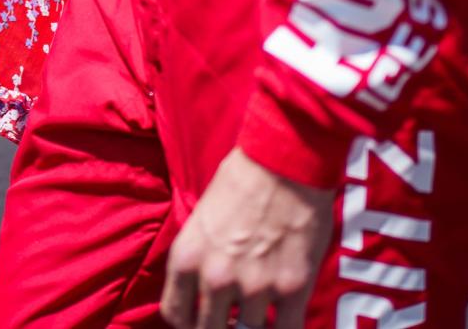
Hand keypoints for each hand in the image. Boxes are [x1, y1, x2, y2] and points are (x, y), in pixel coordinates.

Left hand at [161, 148, 333, 328]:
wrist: (285, 155)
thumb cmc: (244, 174)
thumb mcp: (204, 214)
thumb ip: (201, 254)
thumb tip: (204, 285)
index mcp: (188, 256)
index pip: (175, 314)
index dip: (189, 321)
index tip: (200, 317)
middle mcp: (216, 278)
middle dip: (220, 327)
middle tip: (232, 318)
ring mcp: (255, 286)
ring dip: (254, 327)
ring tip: (261, 314)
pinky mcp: (292, 287)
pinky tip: (286, 320)